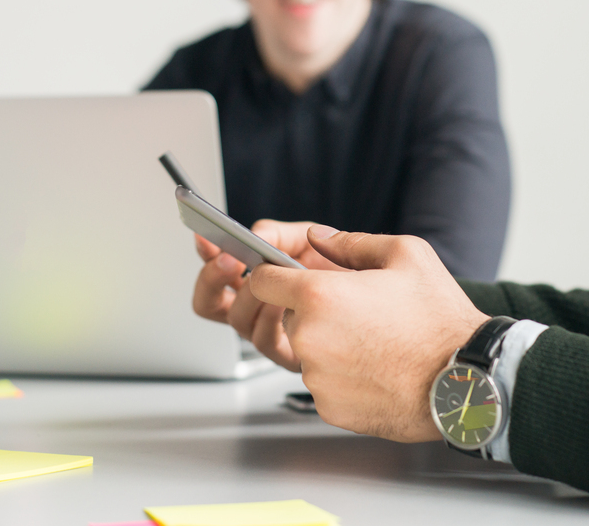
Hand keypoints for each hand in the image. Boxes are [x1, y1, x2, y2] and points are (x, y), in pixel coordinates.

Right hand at [191, 220, 345, 370]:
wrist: (382, 307)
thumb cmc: (348, 277)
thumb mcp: (313, 241)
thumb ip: (281, 234)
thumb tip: (256, 235)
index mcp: (257, 277)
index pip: (217, 267)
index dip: (206, 252)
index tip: (206, 237)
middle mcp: (255, 307)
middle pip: (209, 302)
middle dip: (213, 279)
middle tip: (230, 261)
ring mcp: (267, 331)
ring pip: (236, 319)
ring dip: (251, 296)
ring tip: (272, 279)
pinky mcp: (286, 354)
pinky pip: (264, 340)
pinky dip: (272, 318)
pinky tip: (287, 304)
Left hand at [248, 226, 489, 442]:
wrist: (465, 380)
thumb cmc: (439, 320)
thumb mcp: (405, 255)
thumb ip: (350, 242)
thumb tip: (318, 236)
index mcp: (319, 296)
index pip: (261, 281)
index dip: (275, 276)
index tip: (289, 279)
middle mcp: (309, 339)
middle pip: (287, 318)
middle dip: (313, 313)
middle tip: (357, 313)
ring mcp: (316, 378)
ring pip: (307, 353)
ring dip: (329, 346)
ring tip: (374, 343)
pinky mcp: (328, 409)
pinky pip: (323, 385)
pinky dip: (342, 378)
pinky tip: (376, 368)